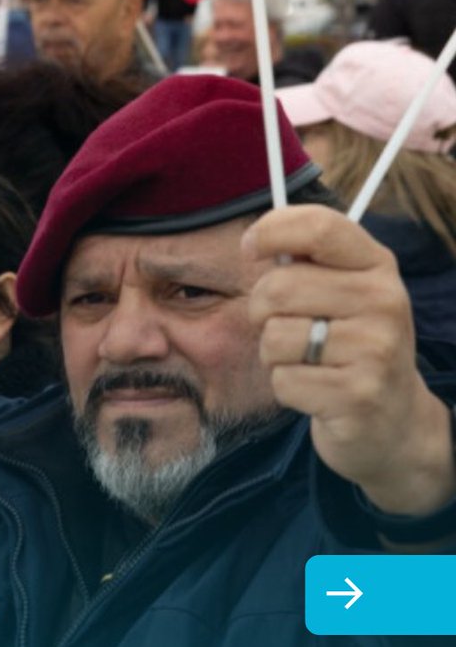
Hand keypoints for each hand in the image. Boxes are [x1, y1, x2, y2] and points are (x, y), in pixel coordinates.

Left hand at [244, 205, 455, 516]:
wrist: (395, 419)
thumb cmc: (351, 342)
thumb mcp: (342, 289)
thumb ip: (306, 259)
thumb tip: (255, 241)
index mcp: (377, 265)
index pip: (319, 227)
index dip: (271, 231)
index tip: (250, 248)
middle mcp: (384, 301)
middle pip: (278, 287)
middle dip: (260, 309)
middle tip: (281, 324)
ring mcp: (375, 349)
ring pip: (274, 336)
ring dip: (272, 353)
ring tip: (304, 360)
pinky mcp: (358, 395)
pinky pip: (283, 380)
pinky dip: (286, 387)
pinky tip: (315, 389)